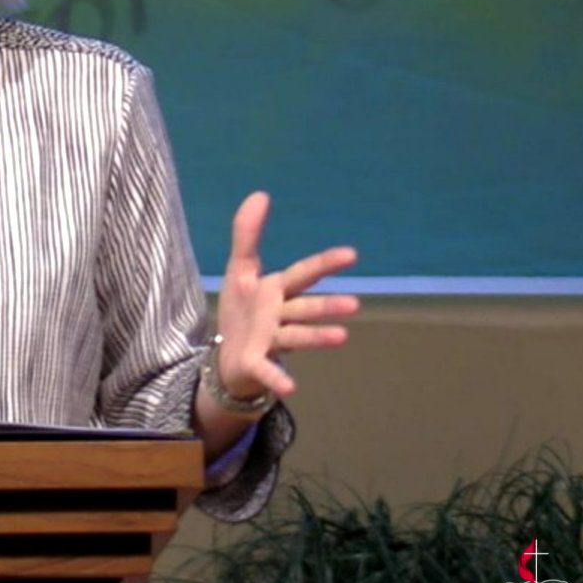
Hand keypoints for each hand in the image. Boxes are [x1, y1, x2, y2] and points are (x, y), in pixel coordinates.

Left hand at [212, 191, 359, 402]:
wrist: (228, 356)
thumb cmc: (243, 311)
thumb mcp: (240, 269)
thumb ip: (248, 234)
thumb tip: (261, 194)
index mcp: (278, 290)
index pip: (304, 274)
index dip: (325, 264)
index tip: (352, 254)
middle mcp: (281, 315)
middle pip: (306, 308)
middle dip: (327, 306)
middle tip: (354, 305)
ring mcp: (271, 341)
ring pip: (296, 336)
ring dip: (317, 337)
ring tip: (341, 337)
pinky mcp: (256, 363)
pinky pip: (268, 371)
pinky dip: (278, 378)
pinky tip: (291, 388)